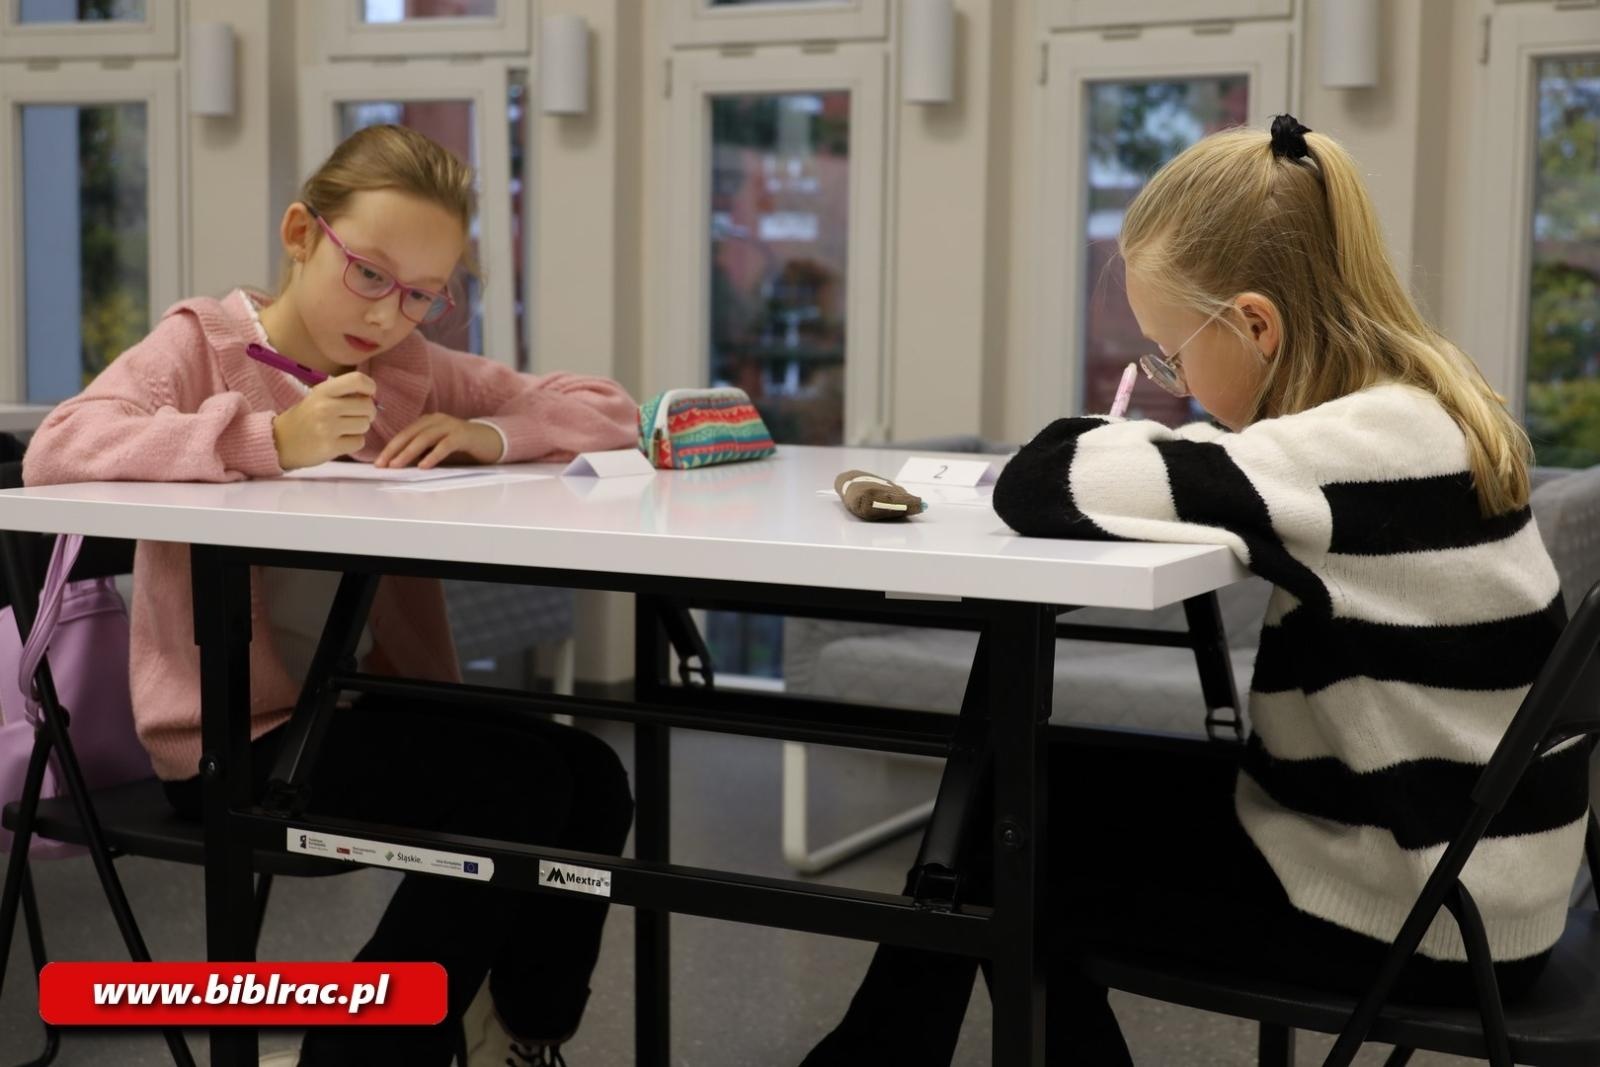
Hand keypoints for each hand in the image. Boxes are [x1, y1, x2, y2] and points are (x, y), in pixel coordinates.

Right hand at [271, 372, 376, 470]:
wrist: (280, 441)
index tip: (367, 395)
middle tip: (355, 416)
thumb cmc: (306, 417)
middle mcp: (325, 407)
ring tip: (344, 429)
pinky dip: (354, 442)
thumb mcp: (319, 397)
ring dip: (359, 428)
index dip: (370, 387)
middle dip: (367, 412)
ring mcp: (327, 428)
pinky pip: (359, 442)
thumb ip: (344, 393)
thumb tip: (373, 396)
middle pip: (367, 405)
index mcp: (323, 390)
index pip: (357, 380)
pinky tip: (340, 440)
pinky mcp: (330, 447)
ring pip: (365, 425)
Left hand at [375, 414, 502, 468]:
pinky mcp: (463, 435)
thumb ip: (422, 453)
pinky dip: (433, 455)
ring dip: (408, 452)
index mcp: (428, 422)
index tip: (379, 463)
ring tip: (397, 466)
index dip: (390, 448)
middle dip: (394, 450)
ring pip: (424, 438)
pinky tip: (424, 466)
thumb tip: (400, 465)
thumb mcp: (438, 450)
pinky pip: (445, 445)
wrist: (493, 441)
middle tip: (383, 464)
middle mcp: (437, 420)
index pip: (404, 434)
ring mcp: (450, 426)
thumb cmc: (463, 448)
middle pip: (410, 434)